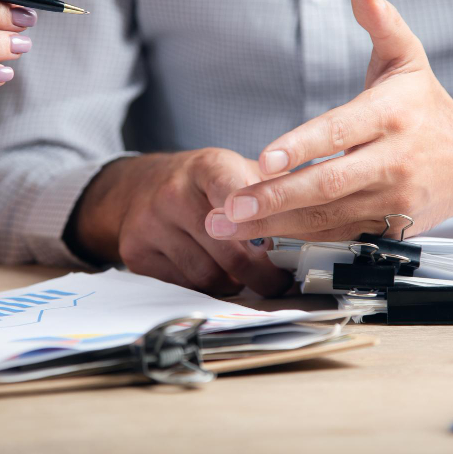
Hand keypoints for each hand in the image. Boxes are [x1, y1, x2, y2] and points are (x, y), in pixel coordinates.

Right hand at [69, 150, 292, 295]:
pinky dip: (205, 287)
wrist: (137, 186)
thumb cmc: (198, 183)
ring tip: (244, 275)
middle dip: (261, 274)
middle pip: (229, 250)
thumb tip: (316, 219)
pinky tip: (214, 273)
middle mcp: (174, 192)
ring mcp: (151, 223)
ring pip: (207, 275)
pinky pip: (184, 285)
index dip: (261, 222)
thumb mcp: (232, 170)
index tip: (282, 247)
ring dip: (233, 283)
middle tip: (278, 283)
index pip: (237, 194)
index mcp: (207, 166)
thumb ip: (269, 192)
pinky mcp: (136, 251)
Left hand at [205, 0, 452, 241]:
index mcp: (394, 114)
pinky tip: (262, 237)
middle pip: (329, 183)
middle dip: (276, 197)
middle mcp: (396, 160)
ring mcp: (396, 200)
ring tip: (228, 225)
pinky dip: (302, 238)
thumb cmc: (426, 107)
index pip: (341, 131)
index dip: (302, 146)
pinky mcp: (393, 229)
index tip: (264, 158)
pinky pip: (341, 236)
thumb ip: (383, 24)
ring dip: (276, 225)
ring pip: (329, 216)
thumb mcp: (408, 59)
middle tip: (230, 206)